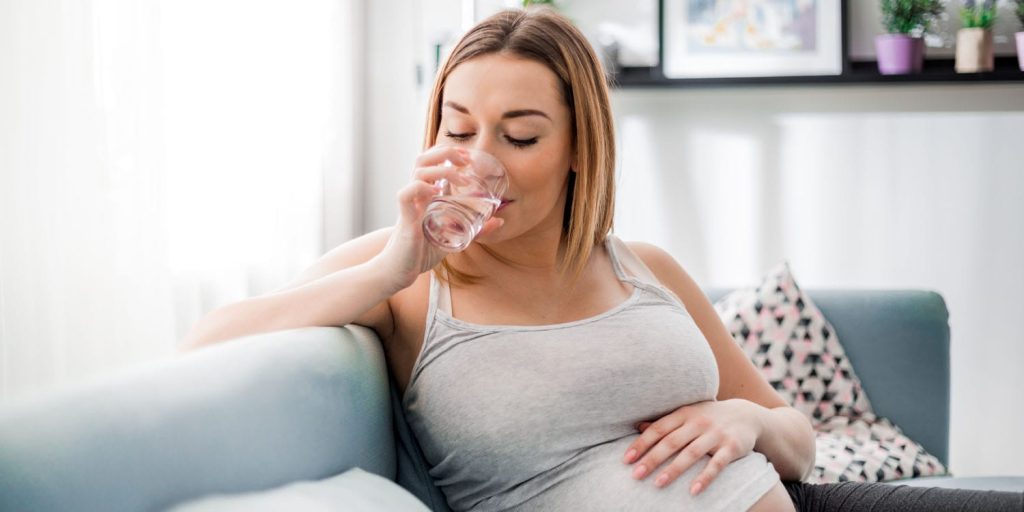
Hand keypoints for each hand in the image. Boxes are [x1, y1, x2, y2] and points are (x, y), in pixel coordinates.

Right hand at [377, 145, 504, 288]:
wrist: (399, 270)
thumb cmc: (422, 251)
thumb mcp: (453, 237)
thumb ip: (474, 229)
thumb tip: (499, 221)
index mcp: (425, 195)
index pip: (431, 162)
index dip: (448, 152)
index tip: (467, 155)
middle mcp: (416, 195)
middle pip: (423, 160)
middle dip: (444, 152)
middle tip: (465, 159)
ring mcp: (410, 205)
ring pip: (418, 172)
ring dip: (441, 170)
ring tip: (460, 177)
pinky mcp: (405, 219)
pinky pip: (407, 194)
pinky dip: (421, 188)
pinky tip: (436, 193)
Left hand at [621, 399, 766, 494]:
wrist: (747, 415)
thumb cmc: (709, 416)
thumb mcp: (687, 414)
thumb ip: (665, 422)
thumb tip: (638, 426)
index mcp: (684, 414)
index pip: (658, 429)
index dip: (641, 444)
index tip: (626, 460)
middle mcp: (698, 422)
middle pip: (671, 442)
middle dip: (652, 459)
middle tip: (636, 475)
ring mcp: (716, 434)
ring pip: (691, 453)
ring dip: (674, 469)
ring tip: (658, 484)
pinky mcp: (732, 447)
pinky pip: (717, 464)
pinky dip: (705, 477)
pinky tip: (693, 491)